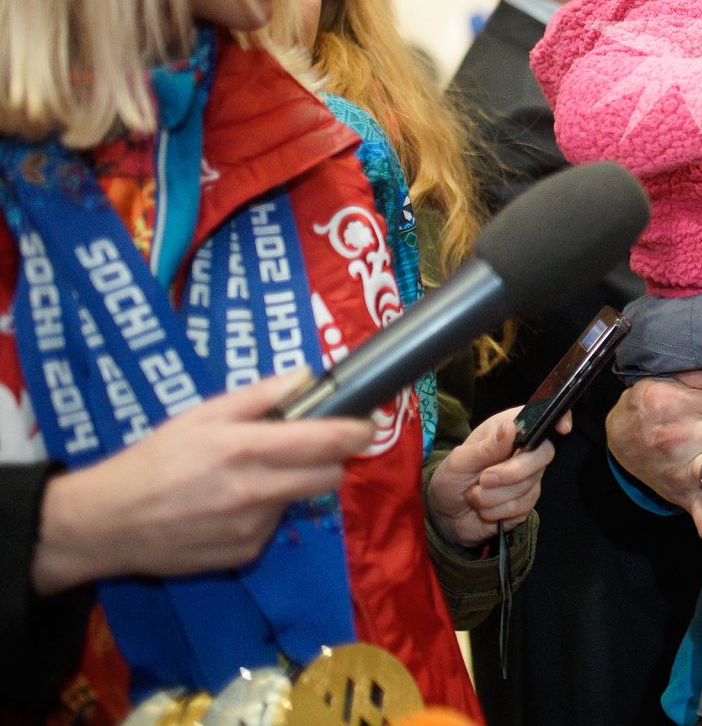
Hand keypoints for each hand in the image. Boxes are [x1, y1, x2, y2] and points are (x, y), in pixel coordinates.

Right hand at [30, 371, 373, 594]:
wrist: (107, 523)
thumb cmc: (154, 459)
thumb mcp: (200, 415)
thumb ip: (259, 395)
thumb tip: (307, 375)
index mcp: (245, 449)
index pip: (325, 441)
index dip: (356, 431)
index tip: (366, 424)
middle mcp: (255, 491)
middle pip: (329, 476)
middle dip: (328, 460)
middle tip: (307, 449)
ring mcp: (252, 527)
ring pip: (299, 500)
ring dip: (289, 486)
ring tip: (246, 478)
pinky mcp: (245, 554)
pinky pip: (273, 527)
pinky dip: (262, 514)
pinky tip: (227, 508)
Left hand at [426, 407, 565, 547]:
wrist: (445, 515)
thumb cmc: (451, 478)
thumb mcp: (460, 461)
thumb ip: (487, 446)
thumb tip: (510, 427)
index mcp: (511, 430)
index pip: (544, 417)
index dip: (559, 418)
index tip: (563, 429)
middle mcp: (525, 451)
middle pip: (543, 454)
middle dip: (512, 471)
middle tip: (484, 478)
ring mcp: (529, 478)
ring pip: (529, 485)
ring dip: (494, 496)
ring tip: (474, 495)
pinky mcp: (526, 503)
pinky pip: (522, 506)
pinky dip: (497, 511)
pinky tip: (483, 509)